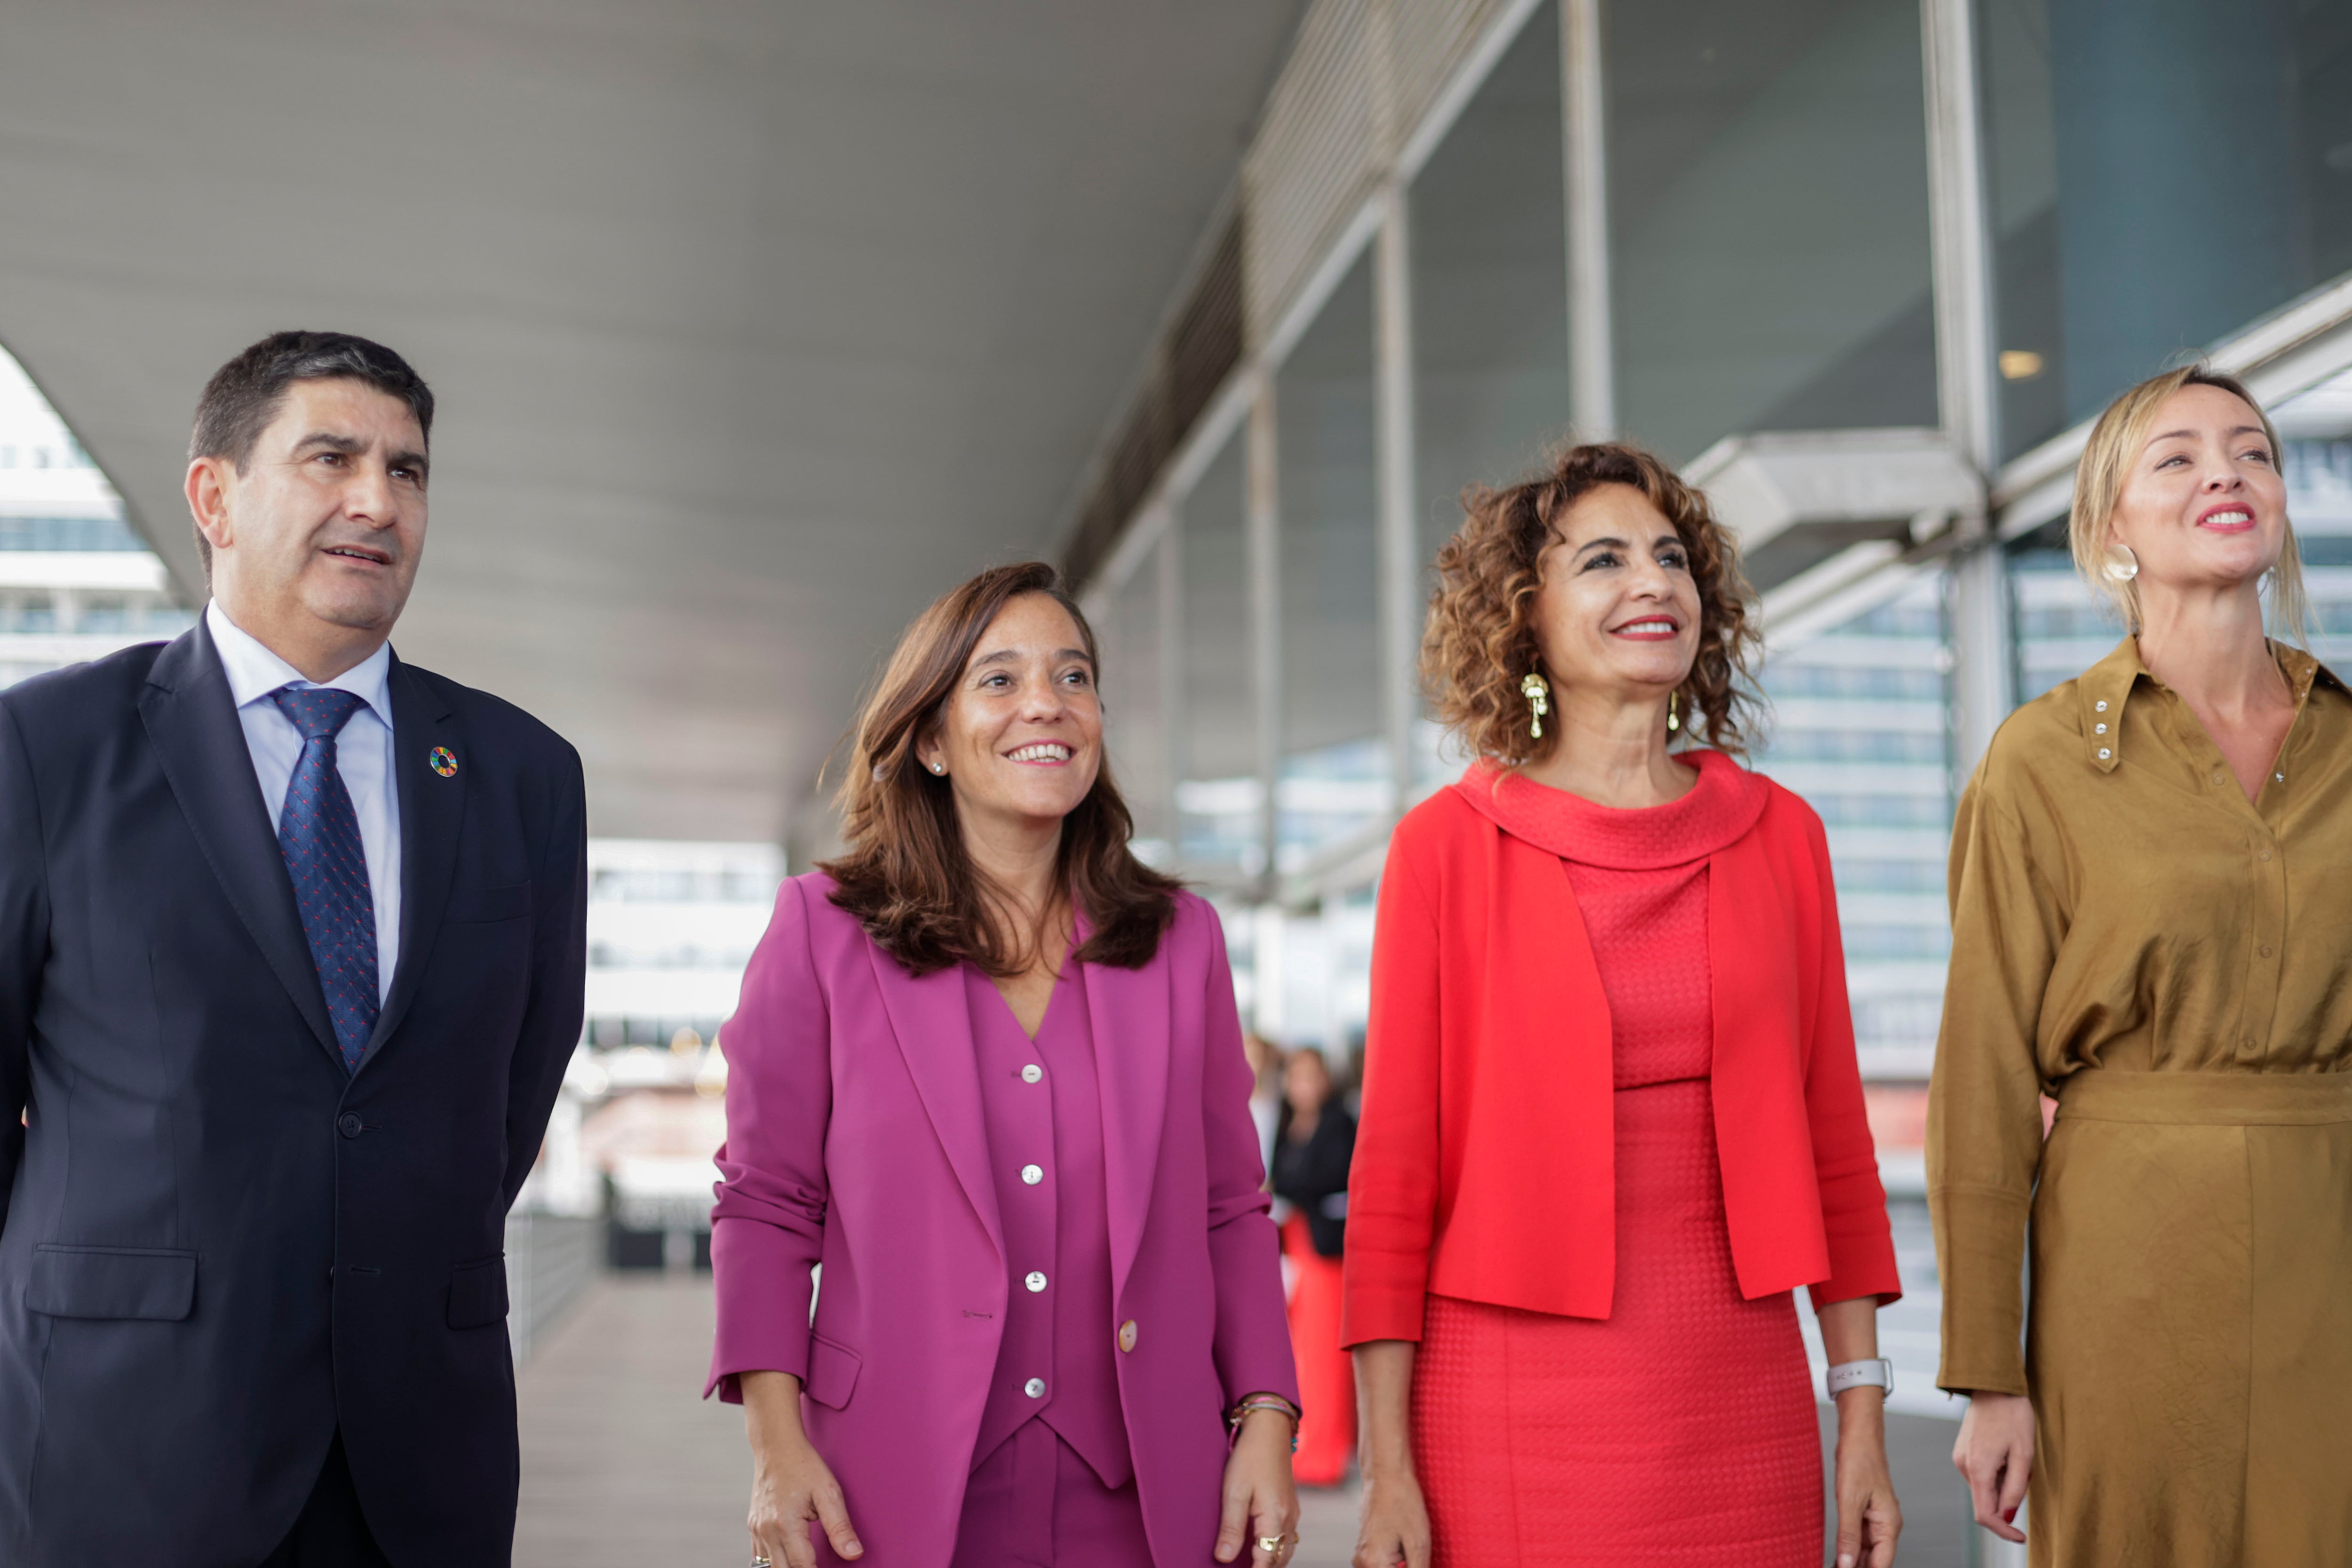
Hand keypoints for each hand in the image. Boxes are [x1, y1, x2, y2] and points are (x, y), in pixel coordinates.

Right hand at [742, 1371, 862, 1567]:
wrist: (776, 1446)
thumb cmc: (804, 1466)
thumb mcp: (828, 1492)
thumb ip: (840, 1527)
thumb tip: (853, 1554)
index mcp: (785, 1525)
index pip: (803, 1566)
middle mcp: (767, 1531)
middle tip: (818, 1564)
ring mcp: (757, 1530)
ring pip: (769, 1566)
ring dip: (788, 1567)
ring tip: (806, 1560)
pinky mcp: (753, 1526)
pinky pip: (759, 1555)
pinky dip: (774, 1560)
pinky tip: (789, 1556)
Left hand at [1215, 1408, 1300, 1566]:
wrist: (1269, 1430)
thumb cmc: (1250, 1457)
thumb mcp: (1234, 1492)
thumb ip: (1231, 1528)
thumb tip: (1224, 1558)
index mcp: (1276, 1517)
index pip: (1267, 1560)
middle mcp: (1289, 1518)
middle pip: (1279, 1559)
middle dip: (1263, 1567)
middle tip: (1241, 1567)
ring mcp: (1292, 1512)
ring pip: (1285, 1549)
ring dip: (1270, 1559)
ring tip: (1250, 1562)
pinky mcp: (1290, 1505)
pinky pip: (1286, 1536)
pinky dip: (1275, 1547)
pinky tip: (1259, 1544)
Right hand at [1351, 1467, 1430, 1567]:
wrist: (1387, 1474)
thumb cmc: (1402, 1501)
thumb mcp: (1418, 1544)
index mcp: (1373, 1564)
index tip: (1420, 1560)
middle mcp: (1362, 1562)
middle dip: (1408, 1566)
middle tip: (1415, 1549)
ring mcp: (1362, 1554)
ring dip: (1404, 1564)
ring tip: (1411, 1544)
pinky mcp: (1367, 1547)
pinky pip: (1383, 1563)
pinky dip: (1398, 1558)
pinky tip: (1406, 1541)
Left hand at [1831, 1391, 1900, 1567]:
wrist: (1859, 1436)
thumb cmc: (1860, 1460)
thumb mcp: (1850, 1501)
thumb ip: (1849, 1535)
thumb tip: (1847, 1564)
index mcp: (1889, 1524)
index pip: (1882, 1563)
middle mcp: (1885, 1525)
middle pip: (1874, 1559)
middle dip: (1857, 1567)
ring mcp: (1875, 1519)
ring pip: (1866, 1550)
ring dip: (1852, 1561)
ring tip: (1833, 1565)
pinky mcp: (1864, 1512)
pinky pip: (1858, 1537)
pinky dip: (1848, 1547)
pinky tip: (1837, 1556)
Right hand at [1952, 1390, 2033, 1543]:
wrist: (1994, 1386)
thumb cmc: (2012, 1415)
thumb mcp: (2024, 1454)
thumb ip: (2015, 1489)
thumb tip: (2006, 1516)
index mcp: (1978, 1468)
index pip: (1985, 1515)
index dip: (2003, 1531)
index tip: (2021, 1537)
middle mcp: (1963, 1465)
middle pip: (1984, 1502)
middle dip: (2007, 1501)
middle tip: (2025, 1475)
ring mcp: (1960, 1458)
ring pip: (1983, 1488)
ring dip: (2003, 1485)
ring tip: (2016, 1458)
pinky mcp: (1962, 1452)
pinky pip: (1980, 1475)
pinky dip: (1996, 1474)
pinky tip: (2006, 1454)